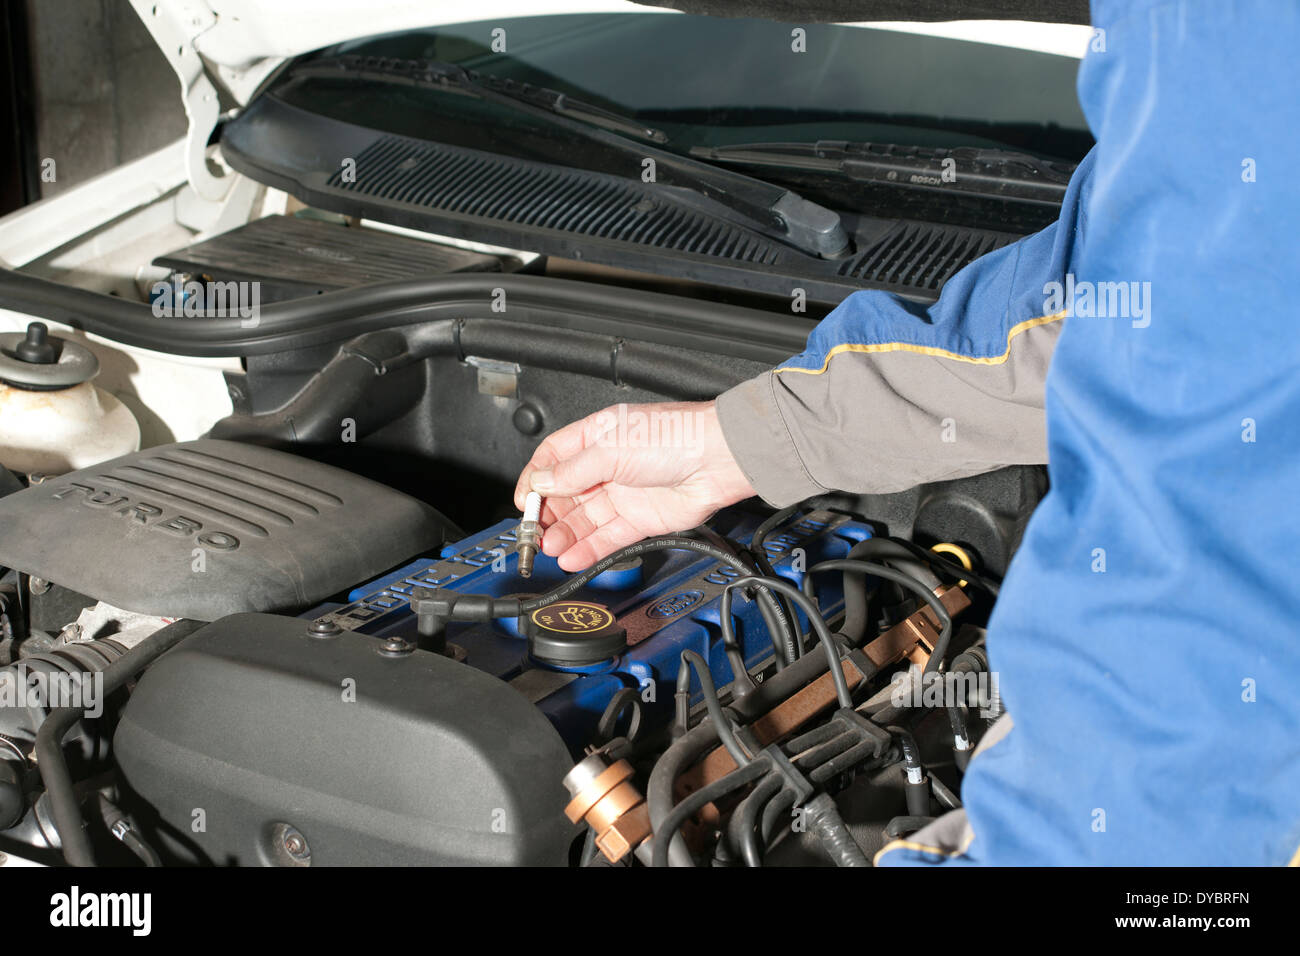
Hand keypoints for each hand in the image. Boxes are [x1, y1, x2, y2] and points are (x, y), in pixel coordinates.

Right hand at [513, 401, 754, 570]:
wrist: (719, 458)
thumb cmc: (675, 436)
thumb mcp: (611, 448)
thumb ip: (573, 470)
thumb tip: (541, 482)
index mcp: (596, 437)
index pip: (553, 459)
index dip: (535, 480)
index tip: (524, 501)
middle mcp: (607, 465)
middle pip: (565, 493)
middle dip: (547, 514)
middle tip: (532, 533)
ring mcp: (625, 493)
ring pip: (585, 519)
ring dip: (565, 535)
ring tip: (548, 549)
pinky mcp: (641, 519)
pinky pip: (608, 537)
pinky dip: (589, 549)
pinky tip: (572, 558)